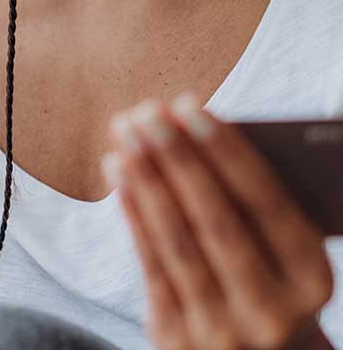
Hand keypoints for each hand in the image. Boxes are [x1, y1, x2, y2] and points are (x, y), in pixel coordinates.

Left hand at [101, 93, 334, 349]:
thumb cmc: (269, 282)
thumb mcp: (284, 254)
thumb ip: (257, 204)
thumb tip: (201, 131)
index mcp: (310, 277)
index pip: (266, 203)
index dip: (225, 150)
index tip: (189, 103)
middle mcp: (271, 310)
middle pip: (215, 219)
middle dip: (177, 157)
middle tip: (146, 110)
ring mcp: (222, 329)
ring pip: (177, 240)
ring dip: (146, 177)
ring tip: (125, 130)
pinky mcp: (177, 340)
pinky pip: (151, 266)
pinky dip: (133, 213)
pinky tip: (118, 170)